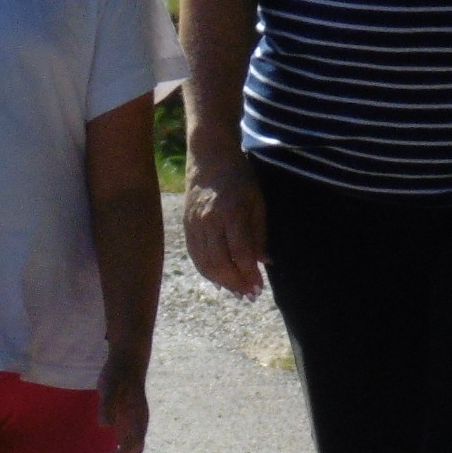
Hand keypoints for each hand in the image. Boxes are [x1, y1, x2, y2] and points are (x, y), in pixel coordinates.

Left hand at [94, 348, 150, 452]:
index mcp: (137, 417)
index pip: (133, 445)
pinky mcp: (128, 423)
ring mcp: (135, 425)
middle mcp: (139, 424)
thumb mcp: (109, 385)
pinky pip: (126, 445)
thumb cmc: (117, 373)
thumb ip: (107, 404)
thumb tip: (104, 425)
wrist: (128, 362)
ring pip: (131, 452)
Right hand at [182, 152, 265, 298]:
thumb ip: (259, 234)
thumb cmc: (239, 177)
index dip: (250, 273)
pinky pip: (195, 256)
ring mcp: (194, 225)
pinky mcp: (186, 227)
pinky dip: (207, 272)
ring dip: (222, 281)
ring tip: (237, 291)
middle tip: (250, 295)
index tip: (260, 287)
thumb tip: (265, 263)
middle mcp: (209, 221)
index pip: (240, 252)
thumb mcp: (257, 201)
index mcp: (230, 212)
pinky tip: (220, 279)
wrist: (208, 157)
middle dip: (237, 283)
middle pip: (220, 262)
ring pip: (205, 263)